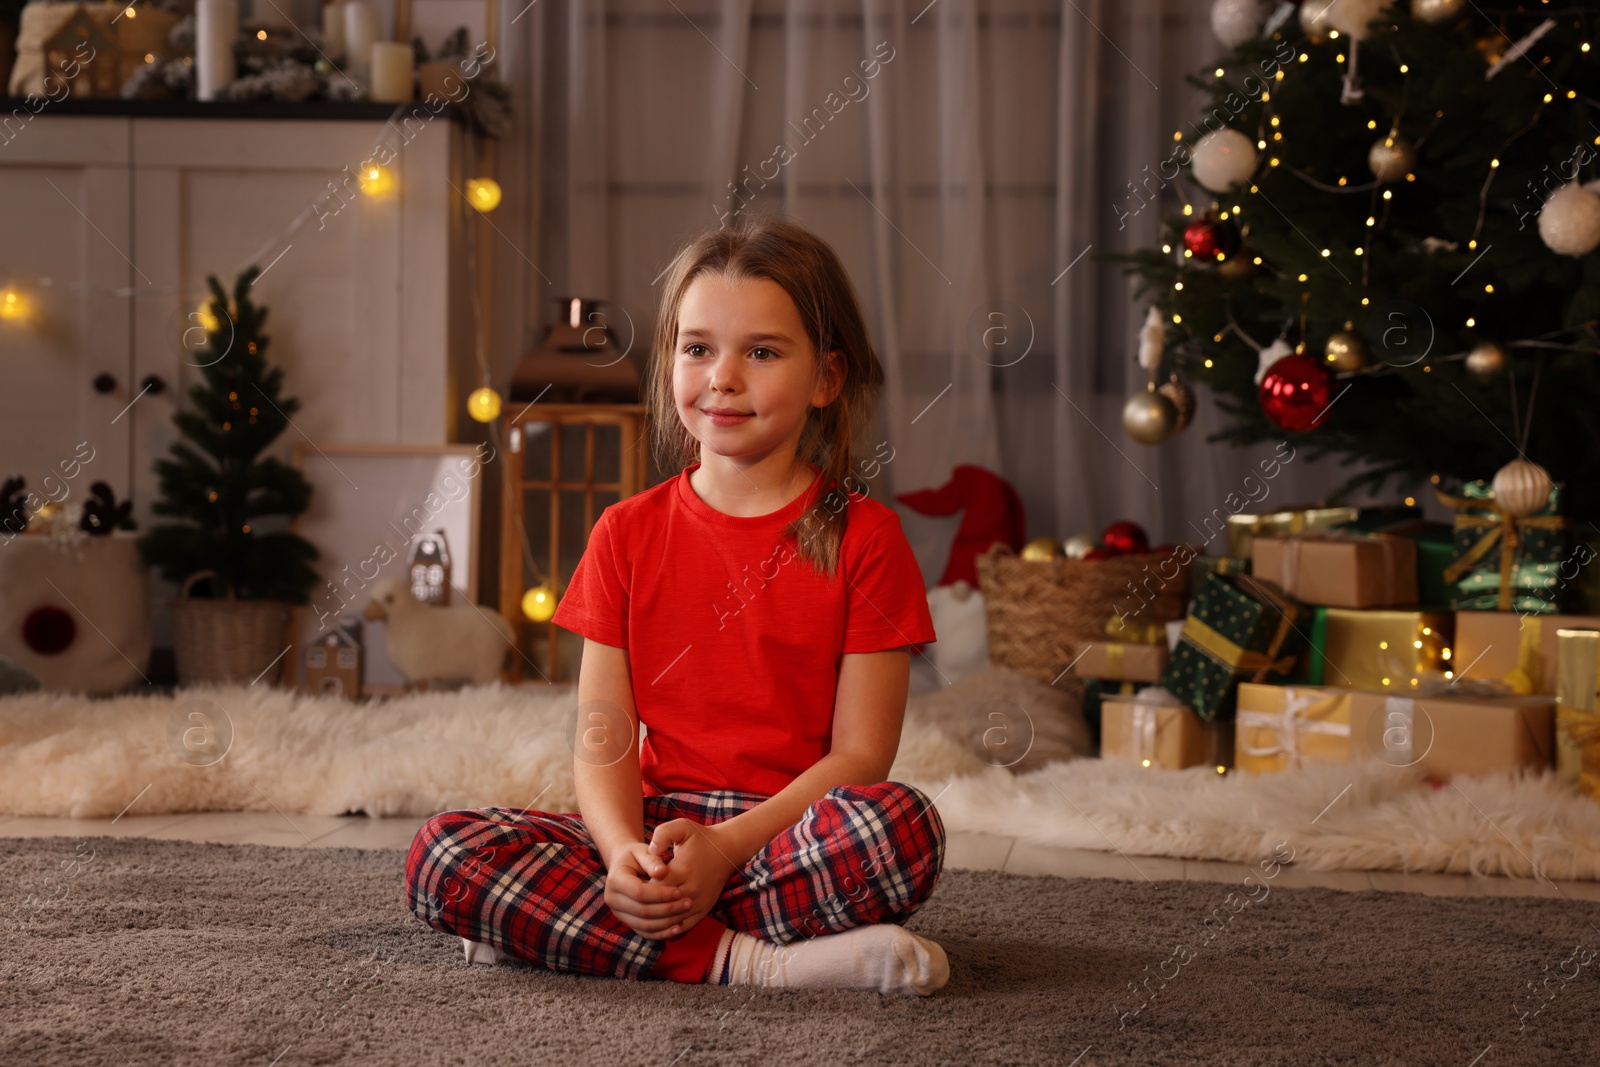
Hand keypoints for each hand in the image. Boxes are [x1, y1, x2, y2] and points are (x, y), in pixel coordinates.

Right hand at [603, 841, 694, 940]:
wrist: (624, 864)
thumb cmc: (636, 855)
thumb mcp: (643, 851)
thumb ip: (652, 860)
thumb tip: (663, 872)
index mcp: (615, 879)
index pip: (639, 892)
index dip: (660, 894)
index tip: (679, 891)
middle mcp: (612, 899)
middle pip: (642, 911)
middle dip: (667, 909)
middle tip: (688, 903)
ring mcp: (618, 913)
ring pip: (644, 925)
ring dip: (667, 922)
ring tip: (686, 913)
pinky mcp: (627, 921)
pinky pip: (644, 932)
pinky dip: (661, 932)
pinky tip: (677, 928)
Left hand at [646, 819, 741, 938]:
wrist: (727, 850)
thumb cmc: (701, 838)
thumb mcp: (682, 827)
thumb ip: (663, 834)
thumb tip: (651, 850)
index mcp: (684, 869)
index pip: (653, 888)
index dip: (640, 888)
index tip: (634, 883)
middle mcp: (693, 889)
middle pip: (660, 905)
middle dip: (644, 904)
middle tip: (633, 899)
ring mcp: (699, 902)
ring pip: (670, 920)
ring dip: (654, 918)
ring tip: (642, 909)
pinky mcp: (704, 910)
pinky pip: (683, 926)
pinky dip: (668, 928)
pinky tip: (656, 921)